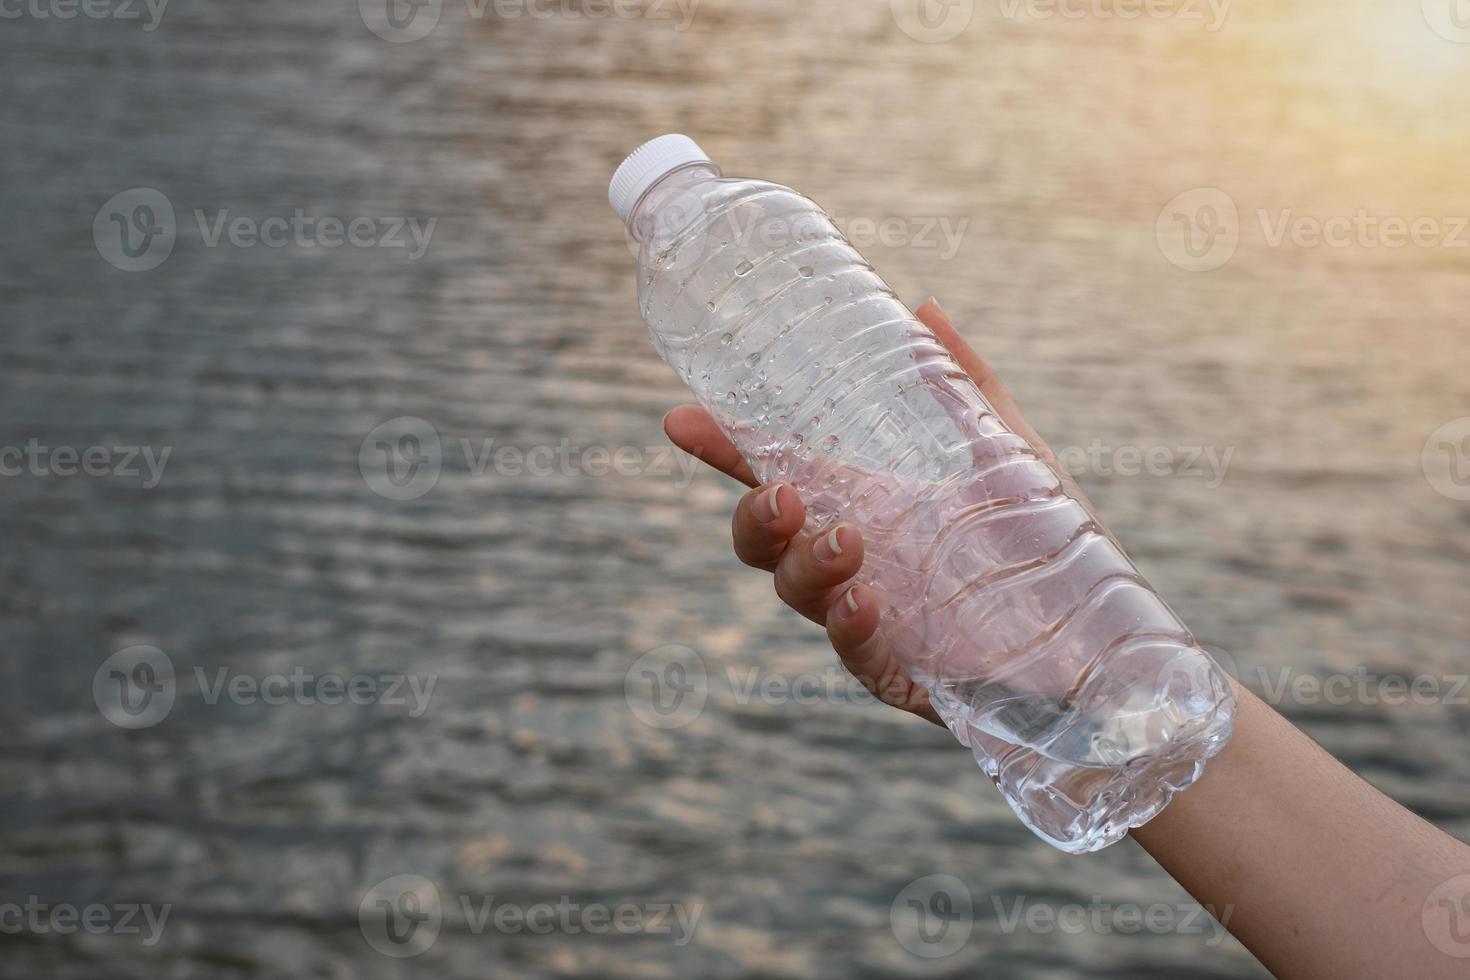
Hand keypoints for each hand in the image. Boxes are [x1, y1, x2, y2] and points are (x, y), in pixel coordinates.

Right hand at [663, 298, 1091, 727]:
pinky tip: (867, 601)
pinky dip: (848, 626)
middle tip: (782, 494)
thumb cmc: (1048, 540)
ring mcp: (869, 615)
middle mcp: (854, 556)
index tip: (684, 419)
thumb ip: (967, 387)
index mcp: (866, 498)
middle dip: (753, 514)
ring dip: (804, 564)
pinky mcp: (900, 670)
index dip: (726, 446)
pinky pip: (854, 653)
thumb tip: (923, 308)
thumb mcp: (1014, 452)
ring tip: (846, 540)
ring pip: (796, 592)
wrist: (1106, 639)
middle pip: (763, 538)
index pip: (777, 468)